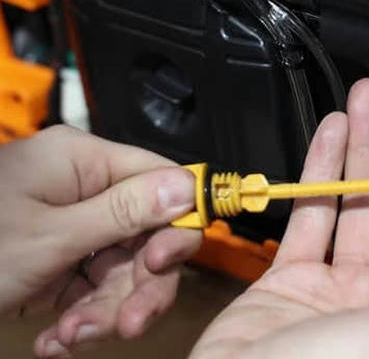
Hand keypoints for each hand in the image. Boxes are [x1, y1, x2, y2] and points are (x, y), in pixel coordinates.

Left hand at [0, 126, 202, 356]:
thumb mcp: (49, 237)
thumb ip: (123, 212)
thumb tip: (187, 187)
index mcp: (82, 161)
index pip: (159, 180)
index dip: (176, 223)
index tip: (168, 264)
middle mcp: (83, 187)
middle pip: (145, 235)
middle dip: (136, 286)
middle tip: (126, 326)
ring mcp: (70, 224)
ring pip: (121, 269)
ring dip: (103, 311)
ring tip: (70, 339)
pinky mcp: (58, 257)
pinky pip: (92, 286)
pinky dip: (80, 316)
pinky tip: (58, 339)